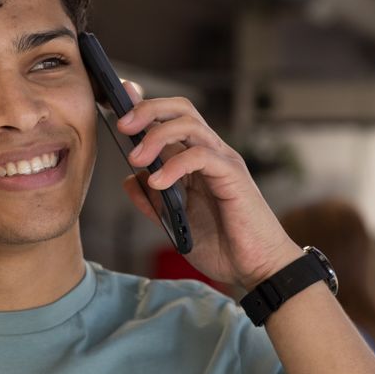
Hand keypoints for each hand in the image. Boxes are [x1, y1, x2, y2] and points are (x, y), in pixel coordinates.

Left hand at [116, 83, 301, 289]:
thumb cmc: (224, 247)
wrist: (256, 268)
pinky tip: (158, 183)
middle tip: (122, 125)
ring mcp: (224, 162)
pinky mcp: (233, 176)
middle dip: (147, 109)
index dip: (146, 107)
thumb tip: (130, 181)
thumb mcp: (176, 225)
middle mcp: (212, 154)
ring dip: (156, 135)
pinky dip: (174, 165)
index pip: (173, 119)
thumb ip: (154, 203)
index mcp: (198, 162)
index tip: (118, 104)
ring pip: (190, 125)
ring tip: (136, 158)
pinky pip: (201, 156)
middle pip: (181, 110)